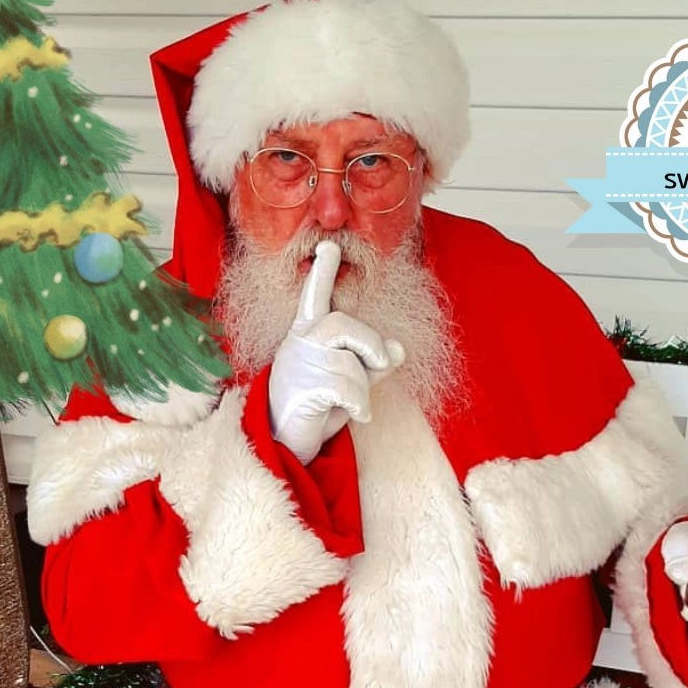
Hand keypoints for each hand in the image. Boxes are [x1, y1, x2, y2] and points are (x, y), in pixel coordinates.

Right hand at [268, 240, 404, 463]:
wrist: (287, 441)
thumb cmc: (320, 405)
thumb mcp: (352, 380)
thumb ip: (375, 362)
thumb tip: (400, 348)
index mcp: (308, 332)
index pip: (315, 296)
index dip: (323, 273)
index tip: (329, 247)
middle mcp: (300, 342)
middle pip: (343, 324)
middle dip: (370, 344)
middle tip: (382, 362)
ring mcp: (298, 364)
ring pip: (349, 363)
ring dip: (363, 387)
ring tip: (354, 404)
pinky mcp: (301, 388)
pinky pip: (346, 388)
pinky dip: (361, 405)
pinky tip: (357, 415)